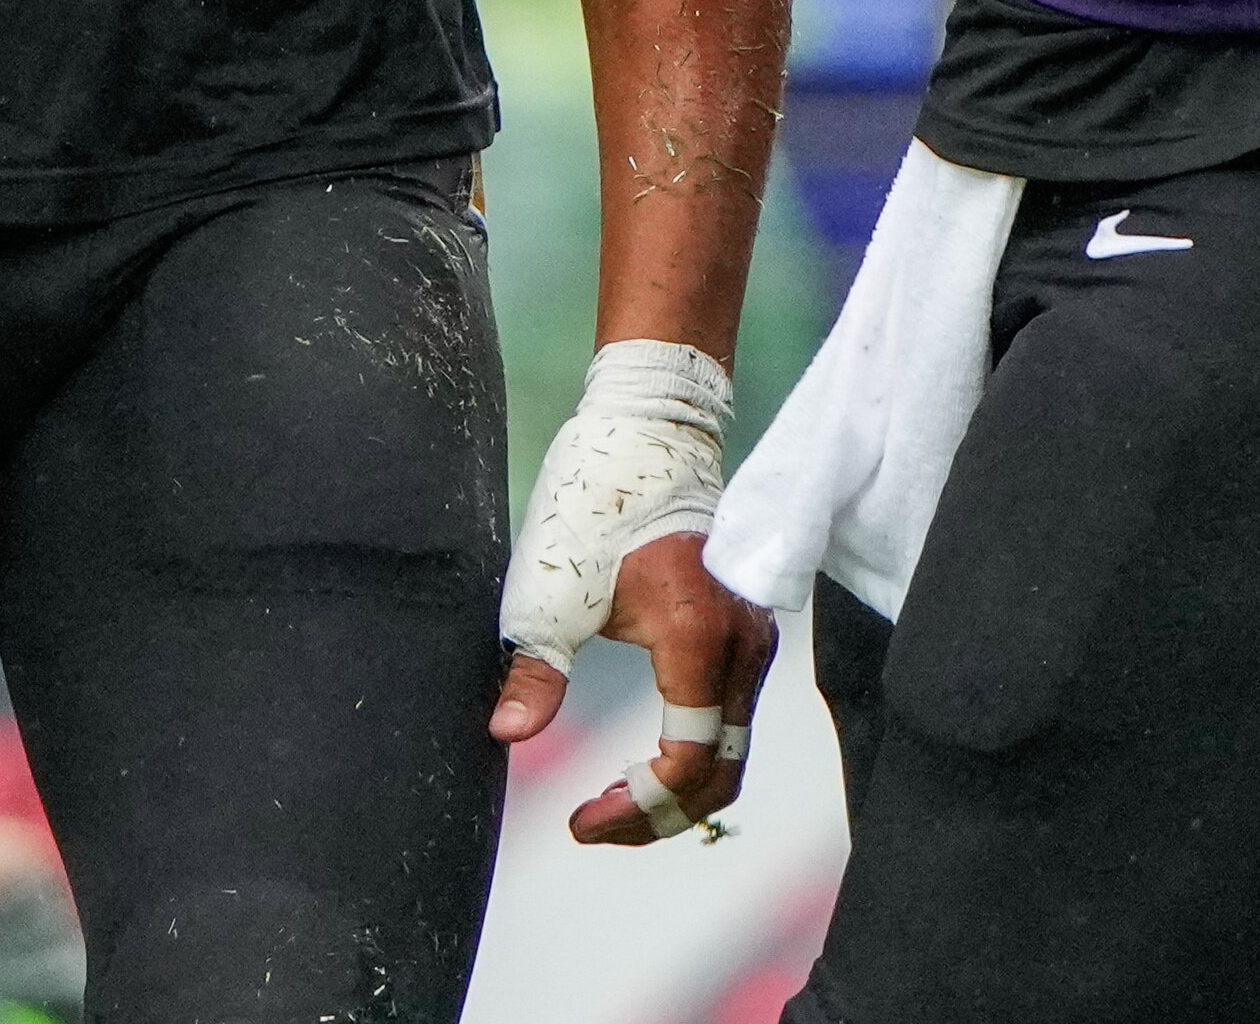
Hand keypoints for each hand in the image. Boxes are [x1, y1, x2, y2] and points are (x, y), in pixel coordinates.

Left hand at [496, 338, 771, 838]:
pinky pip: (732, 717)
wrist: (649, 433)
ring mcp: (753, 637)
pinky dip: (695, 754)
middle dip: (660, 817)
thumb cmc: (598, 503)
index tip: (580, 821)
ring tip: (616, 803)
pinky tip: (646, 760)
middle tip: (598, 826)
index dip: (634, 810)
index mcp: (697, 640)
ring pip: (733, 748)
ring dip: (679, 789)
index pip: (685, 764)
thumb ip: (534, 674)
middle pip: (721, 772)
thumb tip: (506, 736)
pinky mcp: (746, 629)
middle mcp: (742, 645)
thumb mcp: (549, 595)